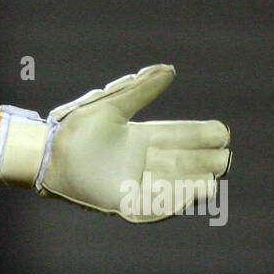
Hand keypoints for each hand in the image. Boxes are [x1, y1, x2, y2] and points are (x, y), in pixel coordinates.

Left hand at [0, 64, 230, 221]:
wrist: (49, 154)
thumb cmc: (75, 128)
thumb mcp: (112, 105)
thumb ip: (140, 90)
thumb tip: (169, 69)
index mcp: (138, 138)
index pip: (176, 136)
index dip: (199, 135)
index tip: (222, 131)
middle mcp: (140, 161)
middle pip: (180, 162)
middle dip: (203, 161)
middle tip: (225, 157)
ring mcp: (133, 182)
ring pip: (173, 183)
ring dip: (195, 182)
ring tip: (215, 177)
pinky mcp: (124, 202)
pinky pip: (156, 203)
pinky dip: (176, 200)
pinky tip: (193, 193)